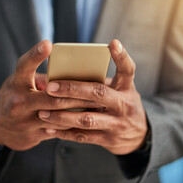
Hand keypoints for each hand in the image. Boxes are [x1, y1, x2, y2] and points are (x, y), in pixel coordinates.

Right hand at [0, 40, 99, 150]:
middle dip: (77, 93)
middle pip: (52, 96)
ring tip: (99, 105)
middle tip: (97, 87)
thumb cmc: (15, 97)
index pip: (24, 66)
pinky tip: (87, 119)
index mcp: (15, 83)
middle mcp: (18, 102)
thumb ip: (43, 79)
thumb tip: (74, 75)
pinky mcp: (32, 135)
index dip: (35, 55)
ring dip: (80, 110)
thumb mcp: (20, 83)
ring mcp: (24, 121)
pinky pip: (58, 130)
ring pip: (58, 115)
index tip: (48, 44)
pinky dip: (73, 124)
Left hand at [38, 40, 147, 154]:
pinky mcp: (108, 140)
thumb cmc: (122, 104)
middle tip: (50, 86)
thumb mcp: (121, 91)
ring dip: (62, 116)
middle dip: (73, 89)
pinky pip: (83, 136)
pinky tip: (49, 128)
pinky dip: (65, 133)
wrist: (140, 135)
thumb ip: (102, 81)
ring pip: (87, 119)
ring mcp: (117, 124)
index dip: (121, 56)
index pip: (128, 69)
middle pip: (98, 93)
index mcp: (127, 88)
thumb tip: (69, 69)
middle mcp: (124, 105)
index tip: (113, 43)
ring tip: (42, 112)